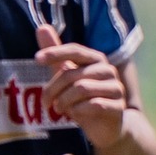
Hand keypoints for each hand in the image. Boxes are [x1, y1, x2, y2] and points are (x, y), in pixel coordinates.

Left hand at [36, 24, 129, 146]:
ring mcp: (116, 88)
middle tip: (45, 102)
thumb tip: (42, 27)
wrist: (104, 127)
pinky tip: (75, 115)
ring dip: (64, 101)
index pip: (75, 50)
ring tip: (59, 109)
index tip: (36, 59)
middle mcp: (108, 70)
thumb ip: (56, 55)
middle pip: (73, 74)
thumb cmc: (83, 99)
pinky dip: (79, 111)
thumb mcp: (66, 76)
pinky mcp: (119, 107)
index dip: (55, 53)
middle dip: (53, 89)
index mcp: (96, 59)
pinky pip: (94, 104)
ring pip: (82, 89)